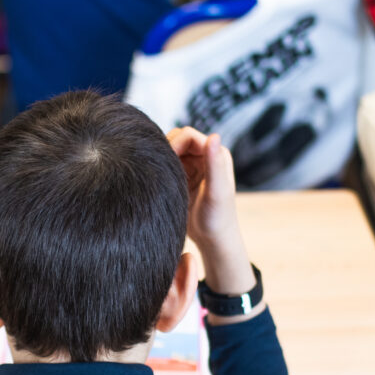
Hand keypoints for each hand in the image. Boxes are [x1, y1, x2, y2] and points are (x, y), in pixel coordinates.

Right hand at [167, 127, 253, 296]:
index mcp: (216, 154)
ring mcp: (193, 166)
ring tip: (160, 179)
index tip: (164, 163)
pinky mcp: (182, 176)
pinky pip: (165, 164)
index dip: (173, 143)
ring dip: (161, 159)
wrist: (212, 240)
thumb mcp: (216, 192)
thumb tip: (214, 136)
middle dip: (165, 150)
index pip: (188, 134)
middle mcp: (205, 156)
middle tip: (160, 173)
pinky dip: (158, 169)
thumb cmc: (217, 219)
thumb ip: (215, 164)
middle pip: (176, 138)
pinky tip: (157, 183)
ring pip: (169, 150)